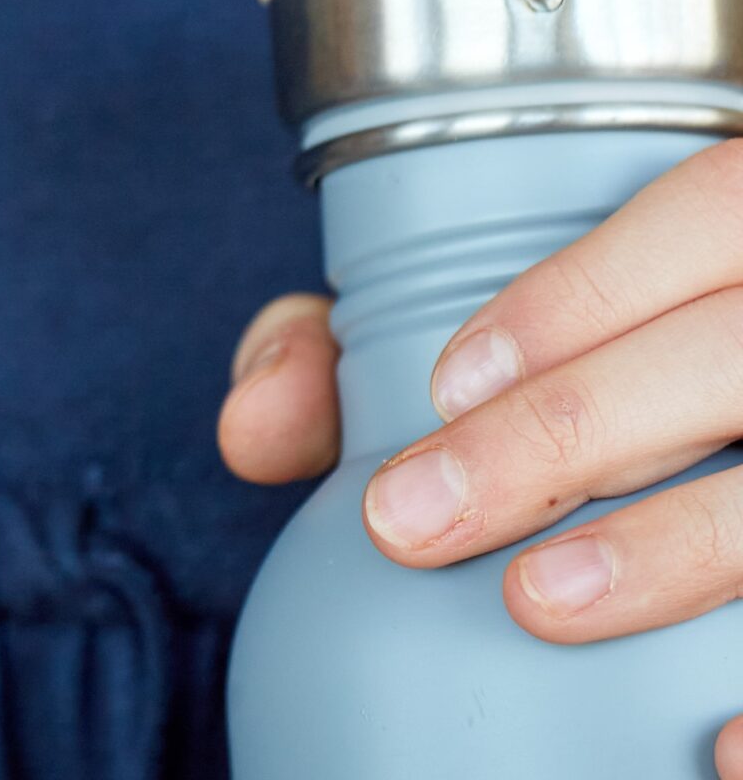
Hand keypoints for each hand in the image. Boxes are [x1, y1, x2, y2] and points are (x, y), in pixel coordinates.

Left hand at [223, 143, 742, 779]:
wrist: (702, 373)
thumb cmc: (582, 369)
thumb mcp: (467, 327)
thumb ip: (346, 347)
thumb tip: (249, 429)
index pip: (693, 216)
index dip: (574, 301)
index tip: (447, 389)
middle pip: (731, 354)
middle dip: (566, 432)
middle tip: (418, 519)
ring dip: (675, 548)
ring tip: (536, 603)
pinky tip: (717, 748)